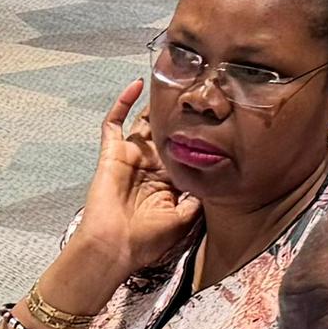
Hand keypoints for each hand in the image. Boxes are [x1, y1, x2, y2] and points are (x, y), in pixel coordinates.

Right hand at [73, 80, 197, 276]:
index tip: (215, 118)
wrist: (113, 246)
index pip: (184, 151)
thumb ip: (198, 199)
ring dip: (154, 104)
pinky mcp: (112, 152)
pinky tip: (137, 85)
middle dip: (177, 115)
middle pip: (165, 132)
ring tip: (169, 81)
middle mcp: (150, 166)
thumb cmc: (145, 240)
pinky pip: (114, 122)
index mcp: (167, 181)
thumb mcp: (183, 220)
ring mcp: (130, 157)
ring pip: (143, 122)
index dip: (197, 136)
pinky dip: (123, 102)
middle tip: (192, 91)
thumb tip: (213, 179)